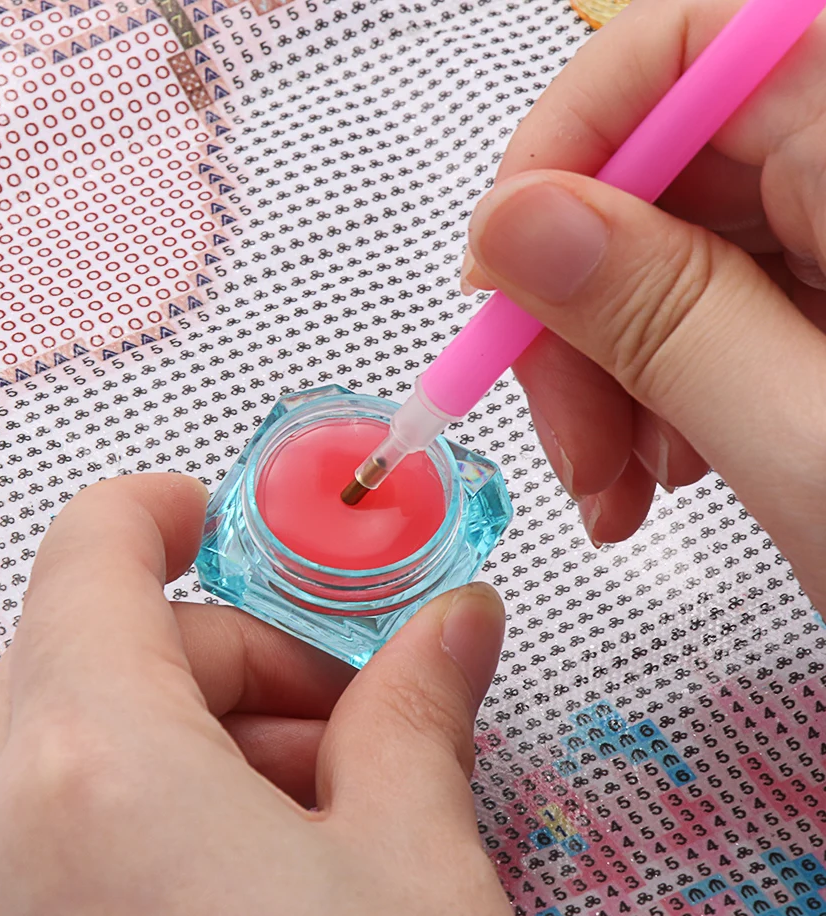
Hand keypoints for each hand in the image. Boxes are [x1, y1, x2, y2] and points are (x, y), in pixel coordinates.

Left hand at [0, 475, 541, 915]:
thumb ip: (416, 708)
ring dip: (190, 739)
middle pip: (95, 647)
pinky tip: (243, 883)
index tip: (225, 523)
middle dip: (223, 658)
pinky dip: (137, 811)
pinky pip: (41, 831)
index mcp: (92, 767)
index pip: (91, 549)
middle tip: (339, 723)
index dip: (166, 512)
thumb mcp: (421, 865)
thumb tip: (455, 622)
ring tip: (312, 819)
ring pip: (65, 737)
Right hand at [462, 0, 825, 611]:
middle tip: (572, 443)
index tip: (502, 286)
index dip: (557, 161)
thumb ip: (661, 321)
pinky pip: (729, 296)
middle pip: (665, 170)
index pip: (673, 51)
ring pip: (682, 246)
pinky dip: (677, 381)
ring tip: (632, 483)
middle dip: (584, 316)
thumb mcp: (817, 449)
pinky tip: (679, 459)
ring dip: (622, 368)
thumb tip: (516, 228)